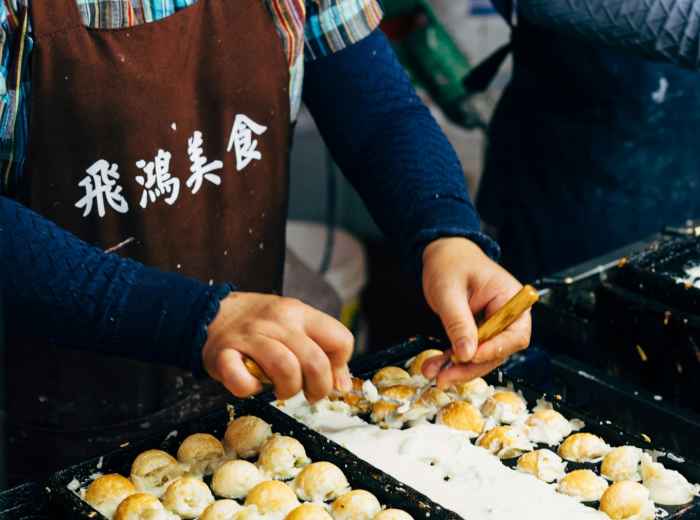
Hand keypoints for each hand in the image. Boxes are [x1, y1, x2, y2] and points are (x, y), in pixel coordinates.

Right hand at [202, 292, 353, 401]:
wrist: (212, 312)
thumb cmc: (262, 325)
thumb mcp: (296, 325)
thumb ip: (322, 351)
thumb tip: (342, 386)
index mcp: (300, 313)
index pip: (340, 339)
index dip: (339, 366)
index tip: (327, 376)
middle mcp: (278, 321)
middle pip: (315, 361)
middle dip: (319, 388)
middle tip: (310, 394)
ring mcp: (250, 337)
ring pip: (285, 369)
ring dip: (288, 390)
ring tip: (282, 390)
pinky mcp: (223, 355)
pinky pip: (242, 382)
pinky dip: (250, 390)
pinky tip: (251, 385)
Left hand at [420, 237, 530, 387]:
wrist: (442, 254)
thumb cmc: (450, 263)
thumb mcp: (449, 291)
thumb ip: (458, 322)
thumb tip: (466, 354)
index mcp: (510, 298)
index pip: (515, 333)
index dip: (495, 349)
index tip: (470, 357)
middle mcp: (507, 314)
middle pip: (499, 351)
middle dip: (471, 367)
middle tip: (445, 378)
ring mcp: (493, 324)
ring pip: (482, 356)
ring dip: (459, 368)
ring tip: (434, 374)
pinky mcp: (478, 331)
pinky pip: (469, 350)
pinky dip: (452, 360)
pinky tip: (435, 367)